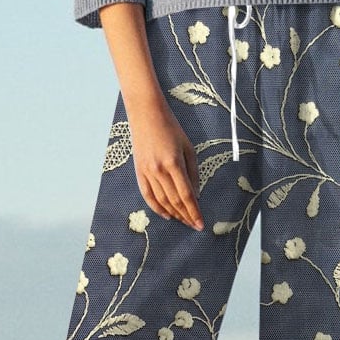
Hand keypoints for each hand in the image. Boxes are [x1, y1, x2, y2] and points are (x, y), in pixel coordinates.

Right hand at [128, 96, 203, 230]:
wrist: (146, 114)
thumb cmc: (171, 128)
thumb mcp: (188, 148)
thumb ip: (193, 173)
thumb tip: (196, 195)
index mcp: (174, 163)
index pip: (186, 195)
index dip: (194, 212)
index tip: (201, 224)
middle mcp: (159, 170)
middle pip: (174, 201)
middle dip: (186, 216)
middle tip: (194, 225)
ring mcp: (147, 172)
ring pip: (161, 201)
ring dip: (174, 214)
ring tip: (183, 221)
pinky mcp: (139, 172)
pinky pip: (148, 195)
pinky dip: (157, 208)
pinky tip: (166, 215)